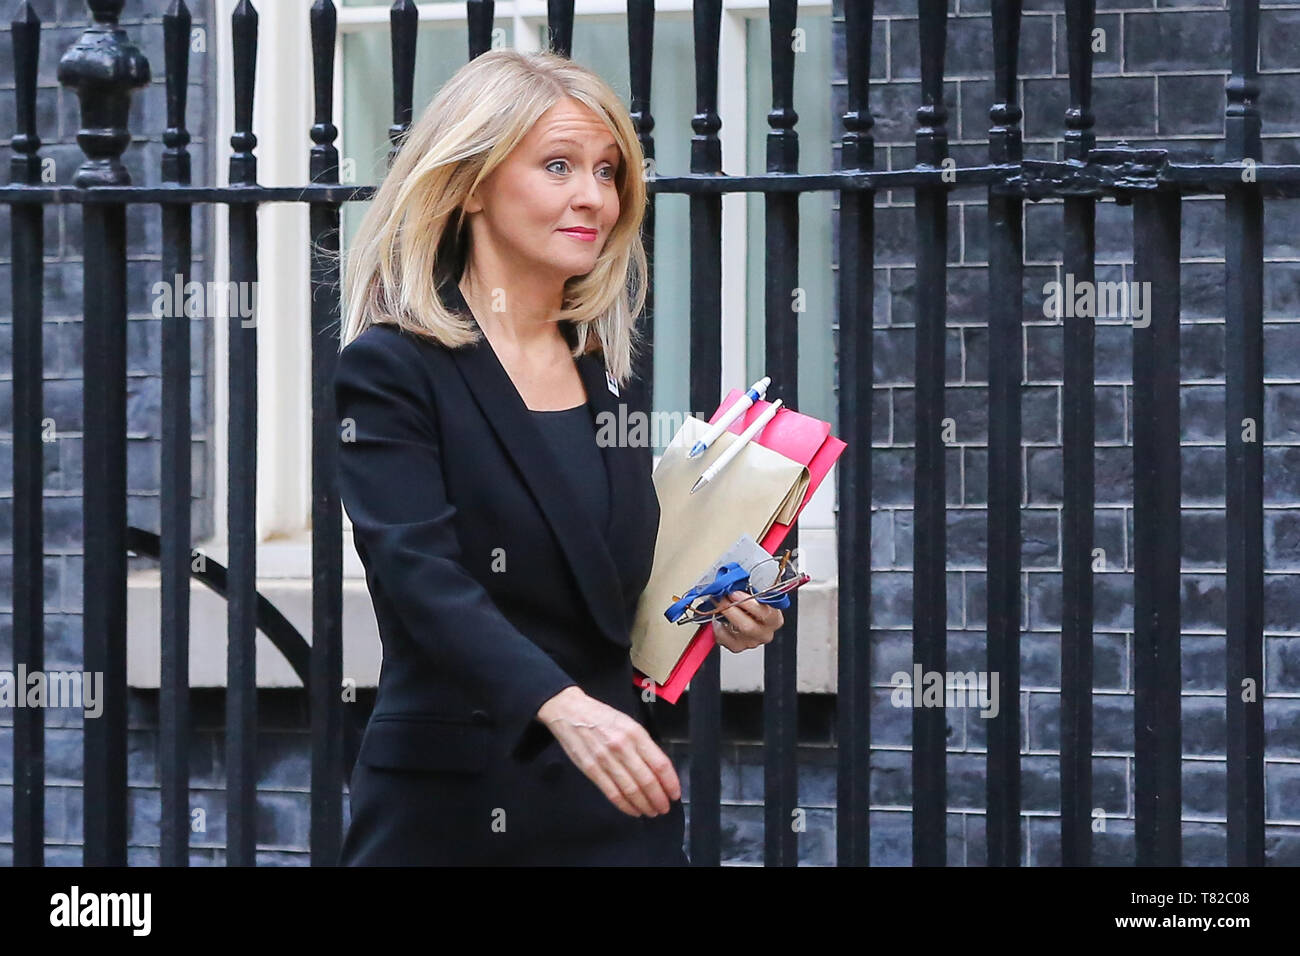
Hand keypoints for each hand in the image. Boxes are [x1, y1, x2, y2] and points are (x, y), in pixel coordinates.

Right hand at [534, 686, 680, 817]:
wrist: (570, 712)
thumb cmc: (602, 716)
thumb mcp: (628, 723)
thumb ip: (643, 745)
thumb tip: (658, 770)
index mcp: (635, 733)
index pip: (659, 763)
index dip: (670, 782)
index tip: (675, 793)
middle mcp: (622, 747)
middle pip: (647, 780)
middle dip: (659, 798)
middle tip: (664, 808)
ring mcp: (605, 760)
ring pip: (630, 790)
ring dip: (644, 805)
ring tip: (651, 811)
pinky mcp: (591, 770)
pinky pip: (612, 793)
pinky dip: (625, 805)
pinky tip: (634, 810)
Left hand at [711, 590, 783, 652]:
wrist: (744, 614)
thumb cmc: (751, 602)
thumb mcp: (755, 592)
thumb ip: (751, 588)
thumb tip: (736, 580)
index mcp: (774, 619)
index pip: (767, 614)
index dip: (749, 603)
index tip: (735, 593)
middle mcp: (765, 633)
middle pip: (748, 626)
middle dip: (732, 610)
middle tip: (722, 598)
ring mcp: (750, 642)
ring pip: (734, 632)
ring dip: (722, 615)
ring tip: (717, 603)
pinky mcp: (736, 647)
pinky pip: (723, 637)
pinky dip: (717, 626)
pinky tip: (719, 618)